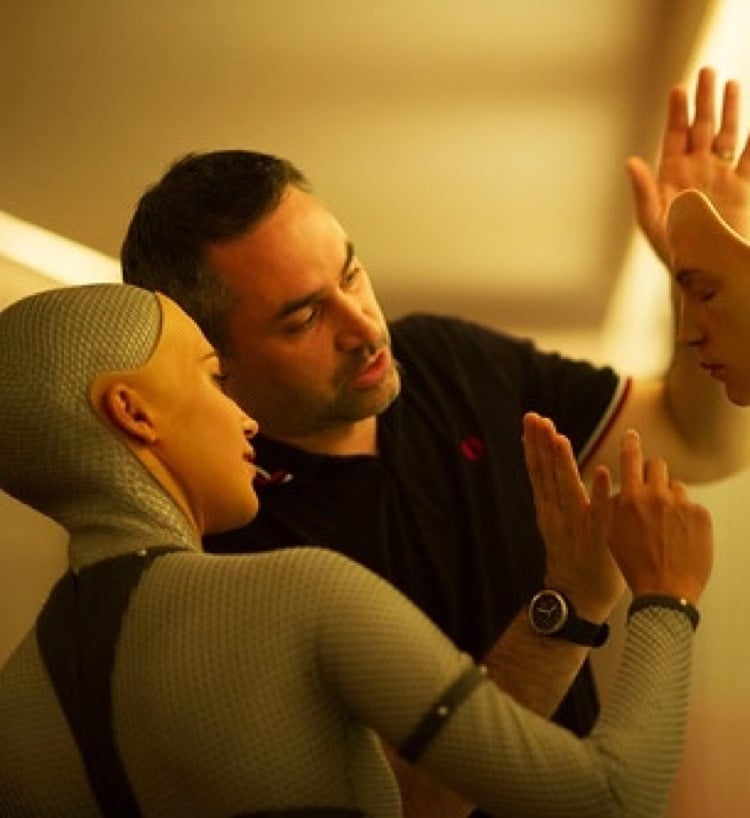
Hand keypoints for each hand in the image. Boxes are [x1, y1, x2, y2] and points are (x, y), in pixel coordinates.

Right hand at [523, 412, 623, 621]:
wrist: (577, 596)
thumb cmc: (573, 556)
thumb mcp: (556, 521)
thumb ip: (556, 492)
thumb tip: (553, 462)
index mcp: (548, 508)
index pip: (538, 470)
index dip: (534, 444)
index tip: (532, 420)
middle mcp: (557, 514)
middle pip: (546, 474)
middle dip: (541, 444)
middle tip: (536, 418)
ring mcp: (576, 526)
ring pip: (567, 489)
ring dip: (563, 463)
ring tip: (559, 437)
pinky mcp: (598, 539)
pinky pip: (599, 513)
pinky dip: (599, 493)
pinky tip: (601, 473)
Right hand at [607, 428, 712, 604]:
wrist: (665, 590)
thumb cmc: (636, 565)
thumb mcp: (611, 533)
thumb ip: (615, 506)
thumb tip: (618, 489)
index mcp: (631, 498)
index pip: (630, 458)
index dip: (630, 444)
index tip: (631, 435)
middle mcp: (656, 495)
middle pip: (657, 466)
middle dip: (654, 475)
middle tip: (652, 493)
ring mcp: (681, 504)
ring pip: (676, 487)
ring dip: (671, 499)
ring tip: (668, 525)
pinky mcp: (701, 515)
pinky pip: (692, 506)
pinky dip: (687, 517)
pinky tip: (681, 536)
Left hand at [627, 65, 749, 265]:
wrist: (701, 269)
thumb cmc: (670, 248)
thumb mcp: (652, 219)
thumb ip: (644, 190)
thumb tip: (631, 161)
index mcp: (672, 175)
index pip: (675, 136)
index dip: (677, 113)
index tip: (678, 89)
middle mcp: (697, 170)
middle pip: (701, 127)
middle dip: (704, 100)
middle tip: (706, 71)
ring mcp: (720, 176)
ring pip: (727, 135)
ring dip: (730, 110)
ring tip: (731, 83)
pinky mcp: (742, 187)